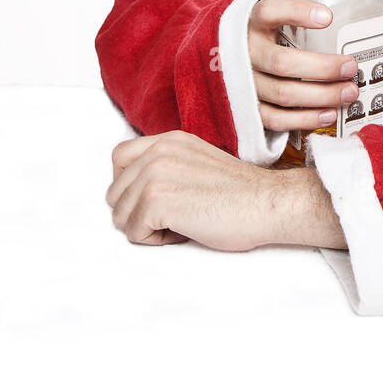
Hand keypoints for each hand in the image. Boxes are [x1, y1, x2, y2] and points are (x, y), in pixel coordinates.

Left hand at [107, 131, 345, 250]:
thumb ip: (168, 167)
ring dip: (146, 228)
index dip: (129, 187)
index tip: (155, 201)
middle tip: (173, 218)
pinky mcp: (157, 200)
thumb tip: (137, 194)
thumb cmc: (241, 194)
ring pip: (120, 215)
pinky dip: (156, 241)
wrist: (267, 203)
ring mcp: (155, 175)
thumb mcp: (197, 164)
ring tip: (181, 224)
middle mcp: (157, 151)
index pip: (119, 159)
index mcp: (167, 140)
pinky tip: (184, 231)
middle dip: (137, 213)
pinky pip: (133, 233)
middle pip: (115, 192)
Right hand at [247, 0, 358, 132]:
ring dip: (322, 95)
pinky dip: (306, 120)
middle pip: (283, 63)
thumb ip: (294, 9)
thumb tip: (344, 0)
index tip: (328, 16)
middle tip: (351, 66)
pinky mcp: (247, 110)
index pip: (270, 11)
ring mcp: (243, 84)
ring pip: (284, 94)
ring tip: (350, 92)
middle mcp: (243, 52)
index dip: (298, 13)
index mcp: (250, 22)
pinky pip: (277, 119)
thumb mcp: (268, 15)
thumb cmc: (258, 36)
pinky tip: (330, 114)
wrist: (215, 59)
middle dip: (323, 67)